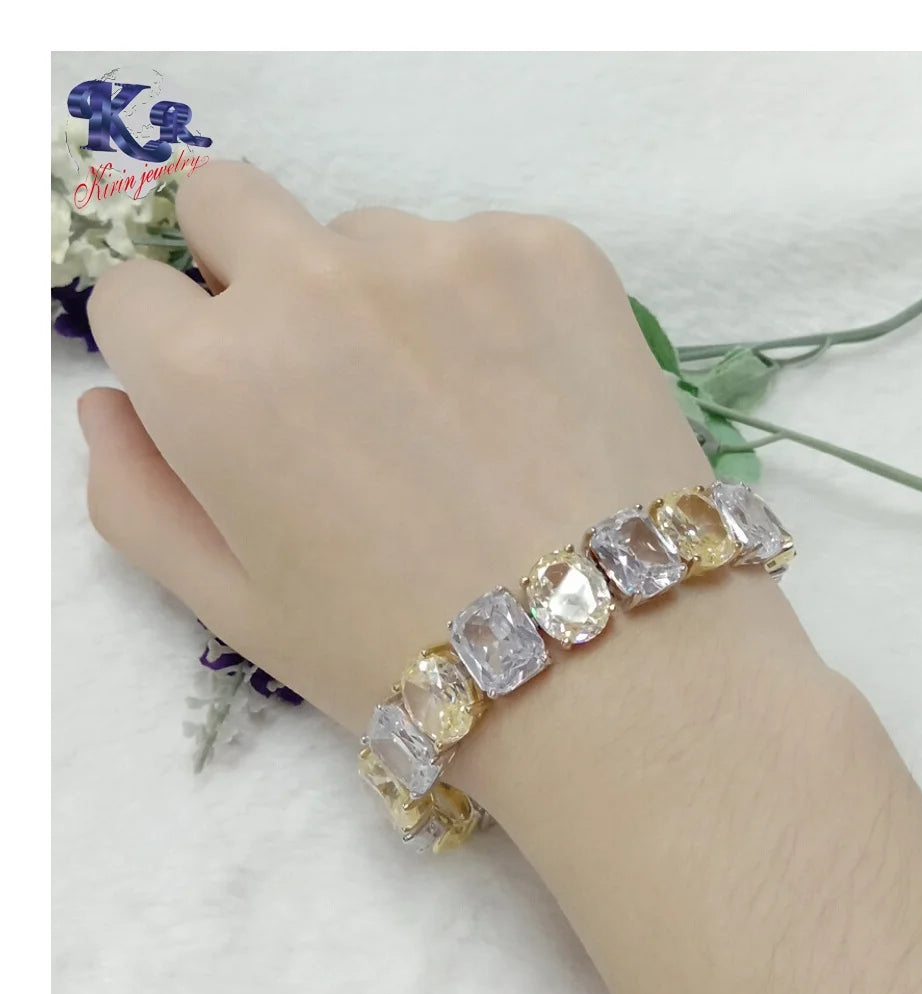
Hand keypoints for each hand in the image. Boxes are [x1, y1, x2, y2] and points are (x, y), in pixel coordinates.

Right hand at [81, 162, 714, 731]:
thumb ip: (136, 496)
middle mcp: (319, 283)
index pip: (133, 292)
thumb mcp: (236, 608)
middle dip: (245, 271)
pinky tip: (528, 401)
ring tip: (454, 416)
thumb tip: (110, 402)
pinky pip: (480, 247)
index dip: (172, 351)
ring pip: (368, 236)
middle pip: (228, 202)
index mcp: (218, 375)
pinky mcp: (553, 250)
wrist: (614, 666)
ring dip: (382, 300)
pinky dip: (485, 305)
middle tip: (323, 374)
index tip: (224, 397)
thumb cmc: (408, 655)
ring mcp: (445, 254)